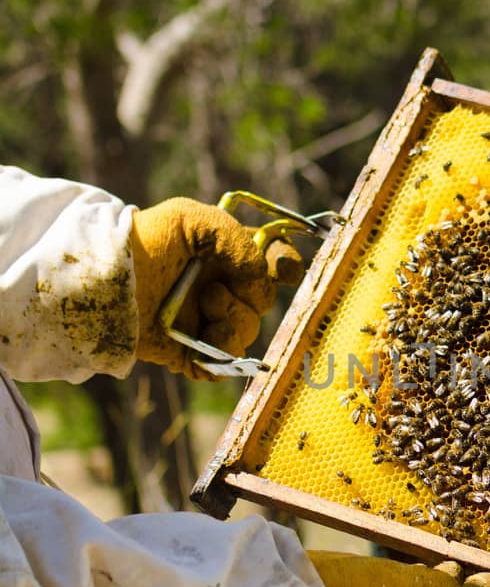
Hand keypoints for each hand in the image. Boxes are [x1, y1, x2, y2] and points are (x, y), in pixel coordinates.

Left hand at [130, 197, 301, 378]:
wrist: (106, 278)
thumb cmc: (144, 240)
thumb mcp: (190, 219)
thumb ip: (237, 240)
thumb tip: (264, 282)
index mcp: (226, 257)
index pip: (273, 262)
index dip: (286, 266)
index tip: (284, 271)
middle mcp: (222, 289)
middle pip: (264, 303)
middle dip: (249, 298)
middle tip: (212, 291)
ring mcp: (206, 322)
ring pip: (247, 335)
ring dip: (232, 326)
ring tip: (203, 314)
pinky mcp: (190, 353)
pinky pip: (221, 367)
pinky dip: (217, 362)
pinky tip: (202, 349)